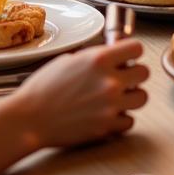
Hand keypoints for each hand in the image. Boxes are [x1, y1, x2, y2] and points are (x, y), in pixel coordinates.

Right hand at [15, 39, 148, 146]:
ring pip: (142, 97)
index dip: (133, 51)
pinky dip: (122, 119)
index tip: (128, 56)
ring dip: (132, 96)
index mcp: (99, 60)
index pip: (137, 48)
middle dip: (134, 74)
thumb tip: (111, 54)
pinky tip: (109, 114)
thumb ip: (94, 57)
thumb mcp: (69, 60)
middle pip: (144, 73)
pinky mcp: (106, 127)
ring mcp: (110, 106)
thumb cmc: (43, 88)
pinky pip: (129, 121)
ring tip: (118, 97)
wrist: (29, 118)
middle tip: (124, 77)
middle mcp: (109, 81)